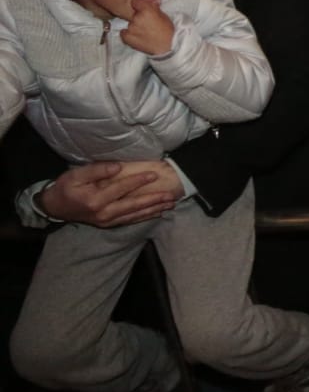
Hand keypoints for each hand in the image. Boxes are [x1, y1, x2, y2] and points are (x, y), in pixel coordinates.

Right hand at [36, 160, 181, 226]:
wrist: (55, 207)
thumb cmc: (67, 187)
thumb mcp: (76, 175)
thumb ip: (97, 170)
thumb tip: (118, 167)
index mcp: (95, 200)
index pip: (122, 189)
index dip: (138, 181)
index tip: (154, 175)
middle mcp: (104, 214)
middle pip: (133, 206)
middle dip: (154, 200)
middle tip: (171, 195)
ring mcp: (107, 221)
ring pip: (135, 215)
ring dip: (154, 209)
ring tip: (170, 204)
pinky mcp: (109, 224)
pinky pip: (130, 221)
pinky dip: (145, 217)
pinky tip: (157, 213)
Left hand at [120, 0, 173, 55]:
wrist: (168, 46)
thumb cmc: (168, 30)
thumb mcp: (163, 15)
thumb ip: (153, 8)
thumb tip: (149, 2)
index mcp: (147, 10)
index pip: (136, 1)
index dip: (139, 4)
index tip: (141, 8)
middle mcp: (137, 17)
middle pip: (133, 13)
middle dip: (138, 16)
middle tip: (146, 23)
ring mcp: (131, 28)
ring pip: (129, 23)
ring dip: (134, 26)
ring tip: (143, 32)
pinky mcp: (127, 37)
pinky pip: (124, 33)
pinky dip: (128, 34)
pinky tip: (137, 36)